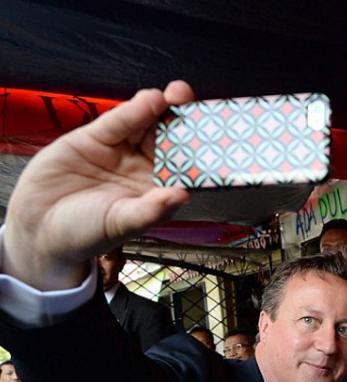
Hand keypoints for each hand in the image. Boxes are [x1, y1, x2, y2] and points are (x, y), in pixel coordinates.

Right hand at [4, 80, 193, 290]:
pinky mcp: (95, 137)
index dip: (202, 155)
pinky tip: (150, 101)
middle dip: (187, 123)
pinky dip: (135, 110)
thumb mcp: (122, 224)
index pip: (185, 168)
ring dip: (165, 109)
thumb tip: (183, 194)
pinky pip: (120, 121)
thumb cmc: (86, 233)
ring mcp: (120, 151)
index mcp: (156, 191)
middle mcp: (142, 168)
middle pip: (171, 139)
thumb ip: (151, 209)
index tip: (220, 143)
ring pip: (148, 124)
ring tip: (178, 97)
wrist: (41, 227)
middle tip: (202, 110)